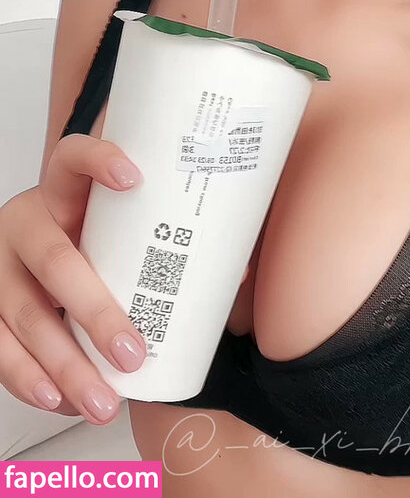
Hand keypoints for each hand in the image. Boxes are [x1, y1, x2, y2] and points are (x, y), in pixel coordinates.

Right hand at [0, 133, 147, 424]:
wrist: (26, 259)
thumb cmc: (89, 241)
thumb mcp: (113, 228)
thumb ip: (158, 239)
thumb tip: (236, 271)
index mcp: (61, 192)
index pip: (72, 157)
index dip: (98, 161)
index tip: (134, 177)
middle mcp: (24, 222)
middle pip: (55, 260)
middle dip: (96, 312)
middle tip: (133, 352)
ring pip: (27, 316)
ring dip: (67, 366)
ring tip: (105, 401)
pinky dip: (28, 379)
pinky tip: (59, 398)